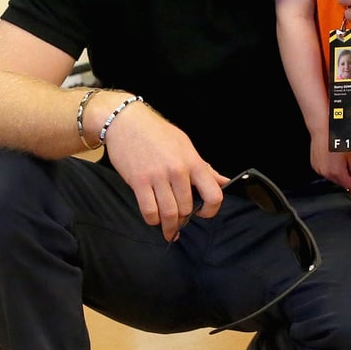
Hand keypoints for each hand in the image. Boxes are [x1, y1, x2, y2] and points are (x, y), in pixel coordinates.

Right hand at [102, 101, 227, 239]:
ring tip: (168, 228)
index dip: (211, 210)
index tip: (203, 212)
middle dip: (184, 219)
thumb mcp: (185, 145)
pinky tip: (154, 218)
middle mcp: (178, 171)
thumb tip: (224, 182)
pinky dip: (152, 219)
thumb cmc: (157, 132)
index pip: (214, 194)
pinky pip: (149, 211)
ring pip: (169, 214)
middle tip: (179, 221)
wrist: (127, 121)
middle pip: (187, 208)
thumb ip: (204, 167)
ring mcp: (157, 177)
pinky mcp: (139, 182)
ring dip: (169, 225)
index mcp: (193, 162)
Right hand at [309, 136, 350, 188]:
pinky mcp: (314, 165)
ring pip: (331, 177)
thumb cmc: (336, 139)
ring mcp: (318, 170)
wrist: (322, 131)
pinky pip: (324, 171)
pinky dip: (328, 167)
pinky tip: (331, 158)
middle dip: (344, 176)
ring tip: (338, 159)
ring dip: (335, 172)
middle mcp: (326, 173)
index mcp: (337, 172)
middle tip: (347, 164)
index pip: (348, 185)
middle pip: (339, 182)